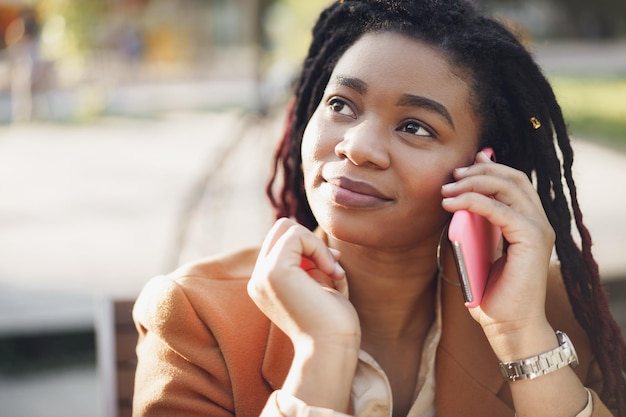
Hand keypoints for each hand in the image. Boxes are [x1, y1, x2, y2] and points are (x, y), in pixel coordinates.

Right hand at [248, 218, 359, 348]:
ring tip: (333, 272)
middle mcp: (258, 279)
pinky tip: (331, 272)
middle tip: (332, 267)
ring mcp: (262, 275)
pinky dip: (320, 248)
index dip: (310, 248)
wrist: (332, 347)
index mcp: (266, 284)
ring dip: (317, 246)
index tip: (333, 267)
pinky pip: (297, 235)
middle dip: (311, 242)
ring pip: (287, 228)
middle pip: (281, 229)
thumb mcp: (319, 285)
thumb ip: (311, 263)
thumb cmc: (334, 322)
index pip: (282, 243)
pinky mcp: (273, 271)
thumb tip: (314, 239)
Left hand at [441, 151, 555, 358]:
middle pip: (513, 178)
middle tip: (452, 176)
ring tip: (447, 190)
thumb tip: (460, 198)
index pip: (513, 181)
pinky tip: (452, 204)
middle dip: (480, 170)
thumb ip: (476, 225)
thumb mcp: (480, 250)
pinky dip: (474, 202)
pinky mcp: (532, 240)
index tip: (461, 167)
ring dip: (474, 183)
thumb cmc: (491, 293)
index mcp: (529, 222)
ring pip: (508, 187)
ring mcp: (538, 229)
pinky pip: (501, 210)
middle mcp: (538, 221)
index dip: (489, 167)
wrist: (508, 326)